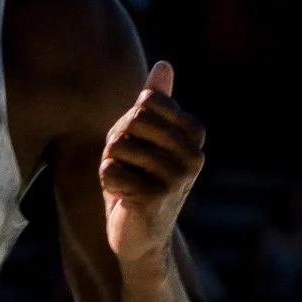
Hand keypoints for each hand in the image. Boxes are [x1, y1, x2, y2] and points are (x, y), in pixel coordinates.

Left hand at [101, 60, 204, 277]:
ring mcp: (177, 176)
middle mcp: (192, 153)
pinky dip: (107, 184)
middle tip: (128, 168)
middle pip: (132, 121)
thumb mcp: (147, 138)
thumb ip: (157, 103)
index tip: (138, 147)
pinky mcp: (155, 197)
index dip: (129, 123)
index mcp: (194, 133)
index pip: (147, 102)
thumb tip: (164, 64)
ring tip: (127, 184)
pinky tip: (122, 198)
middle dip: (116, 143)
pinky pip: (109, 172)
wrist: (140, 237)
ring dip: (111, 166)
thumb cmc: (141, 181)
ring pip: (117, 147)